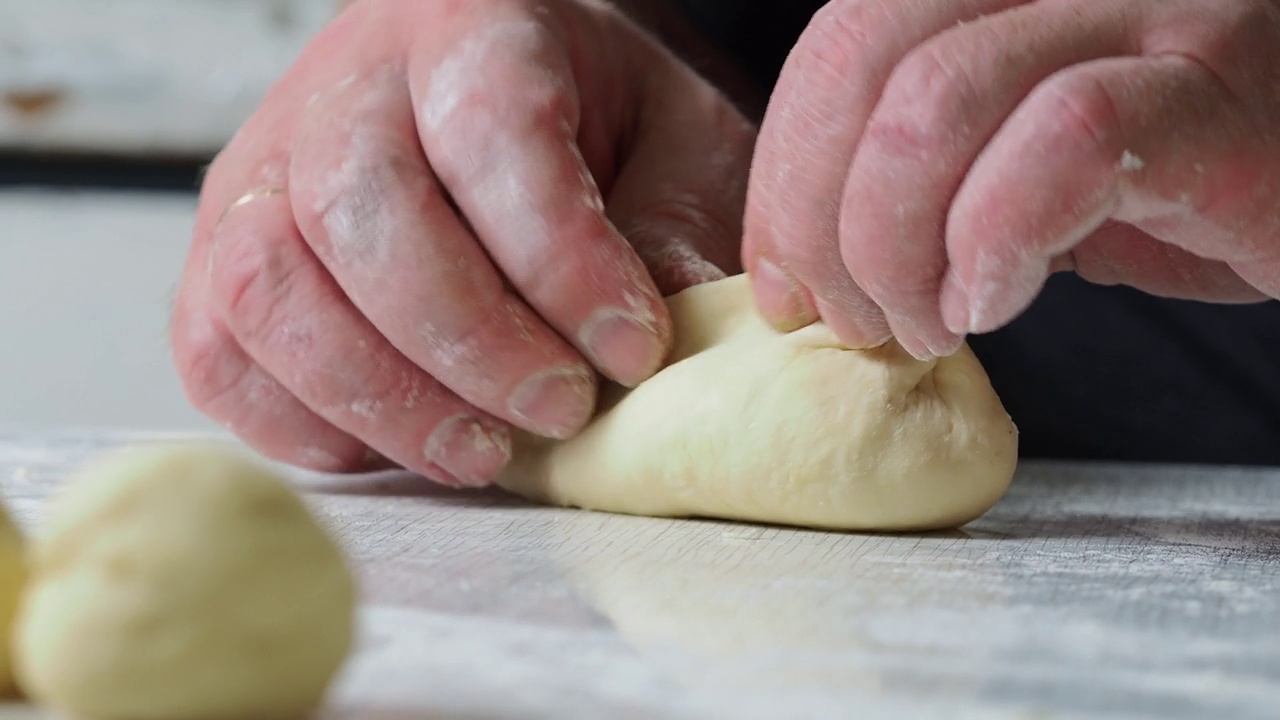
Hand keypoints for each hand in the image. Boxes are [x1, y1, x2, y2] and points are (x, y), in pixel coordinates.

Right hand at [171, 0, 753, 485]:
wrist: (501, 103)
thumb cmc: (603, 128)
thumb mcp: (678, 147)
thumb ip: (674, 227)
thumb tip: (658, 355)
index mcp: (471, 24)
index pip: (490, 128)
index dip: (559, 255)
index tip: (632, 349)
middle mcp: (346, 88)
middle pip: (358, 209)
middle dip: (465, 338)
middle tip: (560, 411)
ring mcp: (263, 173)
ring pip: (266, 287)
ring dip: (379, 395)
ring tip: (484, 452)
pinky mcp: (223, 257)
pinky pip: (215, 352)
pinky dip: (295, 421)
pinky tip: (391, 444)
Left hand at [743, 0, 1279, 359]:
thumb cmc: (1178, 171)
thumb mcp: (1019, 150)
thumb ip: (922, 165)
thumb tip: (805, 249)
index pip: (842, 38)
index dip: (788, 167)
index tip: (784, 272)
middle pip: (867, 57)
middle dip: (820, 214)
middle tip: (847, 315)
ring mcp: (1154, 7)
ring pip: (939, 102)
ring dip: (898, 246)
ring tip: (927, 322)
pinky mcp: (1219, 93)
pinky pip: (1065, 145)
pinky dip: (997, 243)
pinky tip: (997, 300)